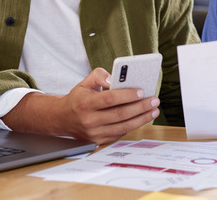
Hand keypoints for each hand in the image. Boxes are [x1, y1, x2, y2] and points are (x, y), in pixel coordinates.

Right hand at [2, 68, 160, 144]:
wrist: (62, 119)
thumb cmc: (78, 99)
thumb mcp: (84, 83)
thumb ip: (99, 75)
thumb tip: (113, 78)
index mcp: (84, 103)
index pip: (109, 99)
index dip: (127, 95)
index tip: (142, 91)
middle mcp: (89, 120)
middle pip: (120, 114)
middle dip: (141, 107)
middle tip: (154, 100)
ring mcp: (94, 133)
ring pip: (123, 127)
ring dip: (142, 118)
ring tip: (154, 110)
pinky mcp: (99, 141)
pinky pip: (121, 133)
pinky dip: (134, 125)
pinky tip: (143, 118)